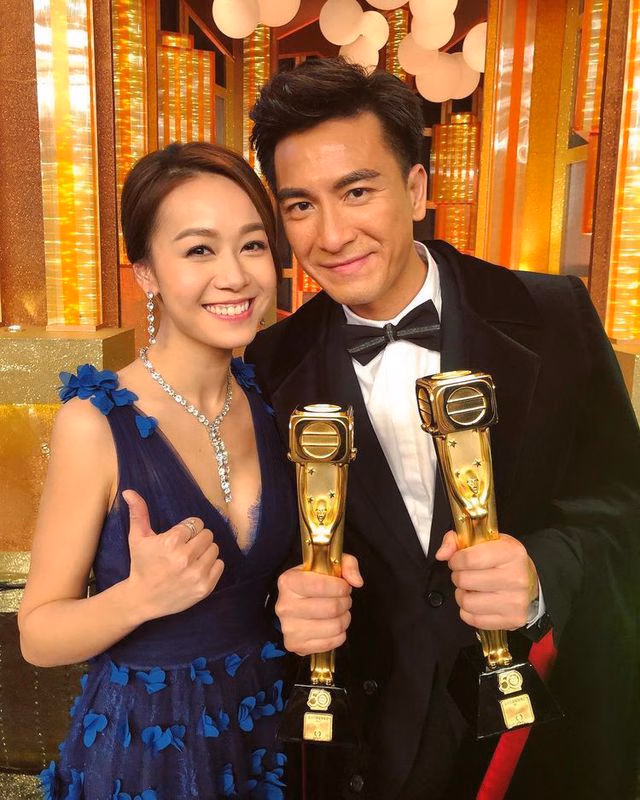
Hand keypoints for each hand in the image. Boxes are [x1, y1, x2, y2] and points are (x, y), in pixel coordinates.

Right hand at [123, 489, 223, 621]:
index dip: (188, 529)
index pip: (196, 523)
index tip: (179, 538)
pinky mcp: (204, 587)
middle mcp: (185, 557)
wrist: (142, 599)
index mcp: (171, 542)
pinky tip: (197, 569)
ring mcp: (196, 574)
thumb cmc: (141, 565)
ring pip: (215, 549)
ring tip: (191, 559)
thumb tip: (129, 491)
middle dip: (197, 539)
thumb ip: (138, 512)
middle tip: (186, 548)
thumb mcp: (137, 538)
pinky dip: (211, 566)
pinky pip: (220, 565)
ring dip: (205, 552)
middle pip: (208, 534)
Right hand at [275, 554, 362, 655]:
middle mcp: (284, 606)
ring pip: (334, 626)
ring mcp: (289, 628)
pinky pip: (331, 643)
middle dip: (345, 602)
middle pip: (331, 608)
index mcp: (288, 582)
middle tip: (343, 599)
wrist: (296, 602)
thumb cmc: (313, 582)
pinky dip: (339, 634)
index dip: (340, 587)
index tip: (344, 586)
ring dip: (344, 618)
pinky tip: (333, 624)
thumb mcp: (329, 564)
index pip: (320, 585)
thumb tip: (356, 581)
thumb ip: (347, 564)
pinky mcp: (295, 645)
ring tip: (340, 612)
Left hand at [435, 530, 537, 630]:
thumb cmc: (503, 560)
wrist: (529, 581)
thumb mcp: (485, 540)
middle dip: (458, 576)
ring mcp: (516, 601)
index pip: (469, 559)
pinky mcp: (513, 619)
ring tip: (470, 589)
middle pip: (465, 580)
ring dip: (462, 595)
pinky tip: (477, 601)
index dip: (455, 560)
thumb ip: (457, 541)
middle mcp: (516, 577)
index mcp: (511, 553)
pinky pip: (475, 619)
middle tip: (465, 574)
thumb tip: (442, 554)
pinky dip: (469, 611)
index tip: (457, 560)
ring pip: (467, 602)